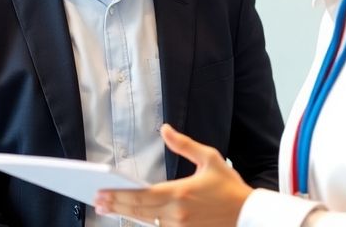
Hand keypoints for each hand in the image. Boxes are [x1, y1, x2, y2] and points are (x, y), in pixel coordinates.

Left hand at [95, 124, 253, 226]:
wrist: (248, 215)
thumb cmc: (229, 187)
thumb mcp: (210, 159)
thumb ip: (184, 144)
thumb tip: (165, 129)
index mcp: (180, 193)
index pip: (141, 195)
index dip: (119, 195)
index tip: (102, 192)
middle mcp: (176, 214)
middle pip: (138, 210)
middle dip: (116, 205)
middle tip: (97, 201)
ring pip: (145, 222)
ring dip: (125, 214)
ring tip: (107, 207)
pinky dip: (142, 222)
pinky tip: (130, 216)